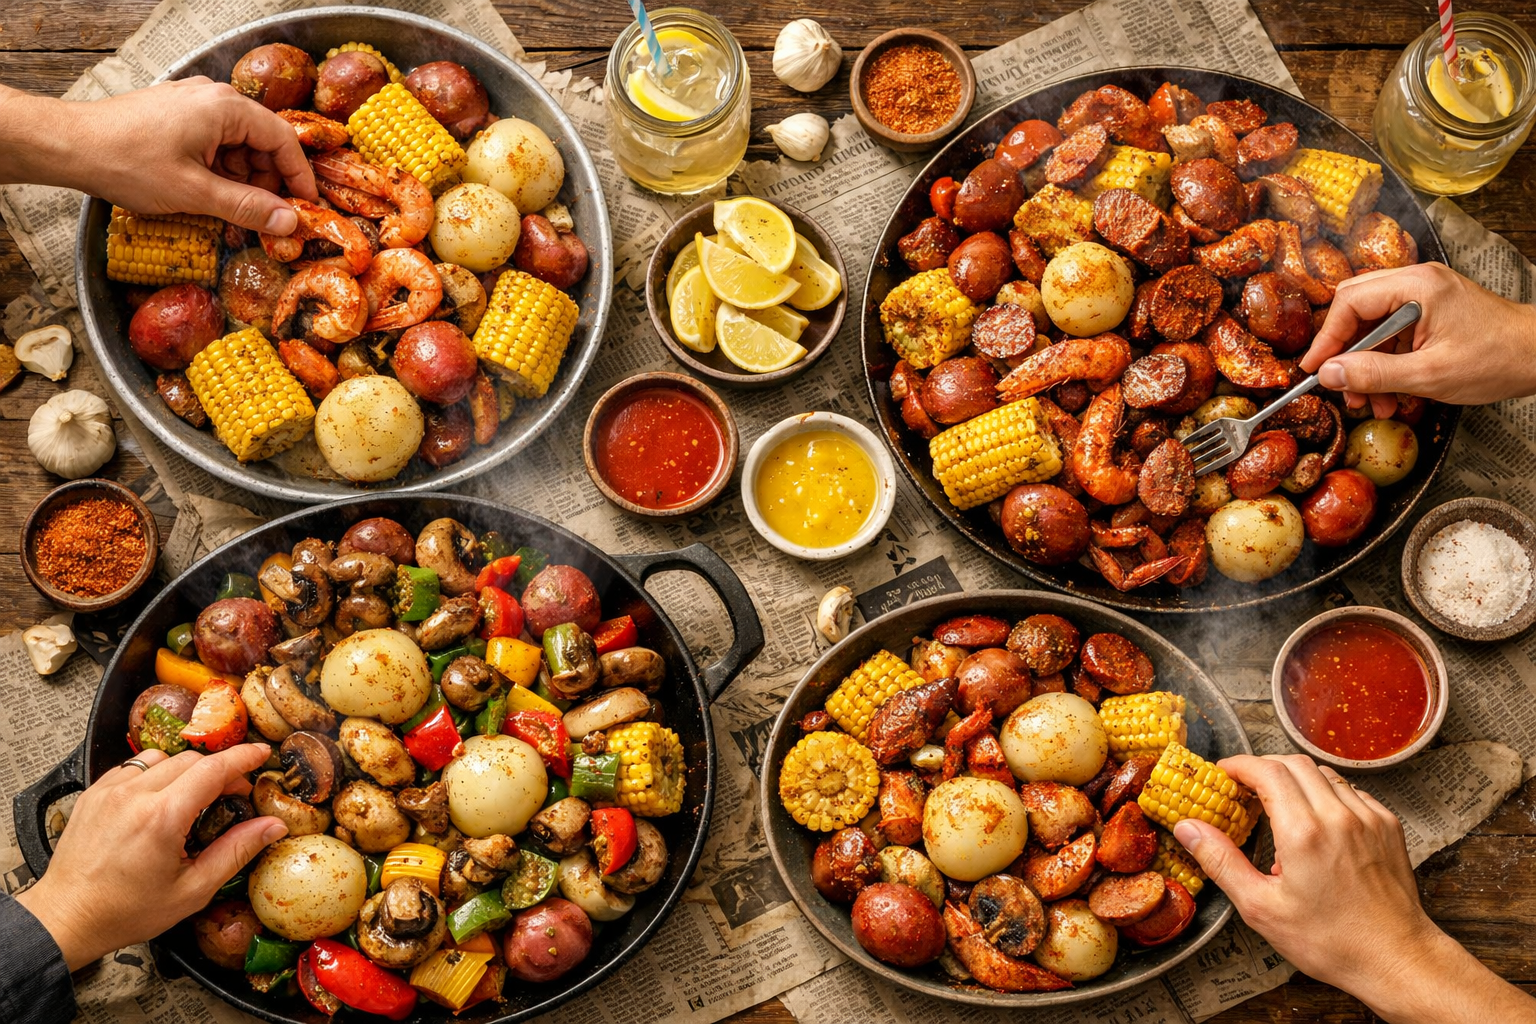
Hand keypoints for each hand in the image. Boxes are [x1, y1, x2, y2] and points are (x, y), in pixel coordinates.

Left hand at [0, 78, 315, 233]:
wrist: (69, 145)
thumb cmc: (127, 162)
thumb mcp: (194, 192)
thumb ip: (247, 207)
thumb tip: (289, 222)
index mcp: (226, 108)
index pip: (284, 140)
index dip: (299, 177)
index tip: (306, 208)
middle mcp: (214, 99)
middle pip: (263, 143)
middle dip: (268, 183)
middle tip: (266, 219)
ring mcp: (193, 106)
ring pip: (238, 147)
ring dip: (242, 181)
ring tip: (231, 213)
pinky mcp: (177, 117)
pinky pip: (215, 145)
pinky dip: (220, 172)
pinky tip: (209, 197)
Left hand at [15, 744, 286, 970]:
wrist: (66, 918)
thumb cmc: (126, 911)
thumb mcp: (192, 890)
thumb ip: (236, 852)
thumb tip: (272, 826)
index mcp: (162, 818)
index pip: (213, 769)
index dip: (243, 758)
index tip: (260, 754)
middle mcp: (134, 796)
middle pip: (191, 760)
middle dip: (218, 770)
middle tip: (231, 794)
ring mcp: (109, 791)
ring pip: (161, 757)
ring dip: (184, 770)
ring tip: (191, 797)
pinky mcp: (93, 794)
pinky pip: (133, 767)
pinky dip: (154, 774)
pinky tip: (158, 800)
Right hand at [1175, 753, 1535, 1023]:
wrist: (1397, 958)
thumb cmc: (1330, 941)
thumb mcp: (1261, 908)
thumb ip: (1221, 861)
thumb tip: (1187, 828)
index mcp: (1303, 832)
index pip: (1266, 770)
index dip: (1240, 765)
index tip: (1224, 772)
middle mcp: (1338, 815)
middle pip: (1294, 763)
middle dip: (1264, 767)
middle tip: (1245, 786)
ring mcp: (1368, 817)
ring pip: (1324, 773)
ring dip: (1296, 778)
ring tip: (1279, 803)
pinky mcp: (1387, 825)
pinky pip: (1350, 791)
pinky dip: (1326, 793)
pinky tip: (1316, 820)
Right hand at [1299, 262, 1535, 416]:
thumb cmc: (1497, 359)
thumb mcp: (1429, 374)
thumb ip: (1374, 374)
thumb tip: (1329, 374)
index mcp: (1417, 286)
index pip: (1350, 303)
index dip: (1327, 338)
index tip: (1315, 369)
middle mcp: (1417, 283)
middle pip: (1355, 309)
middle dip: (1345, 352)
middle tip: (1339, 384)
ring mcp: (1424, 296)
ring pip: (1372, 325)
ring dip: (1365, 365)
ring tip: (1371, 400)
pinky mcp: (1430, 312)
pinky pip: (1392, 334)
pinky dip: (1385, 364)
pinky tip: (1390, 393)